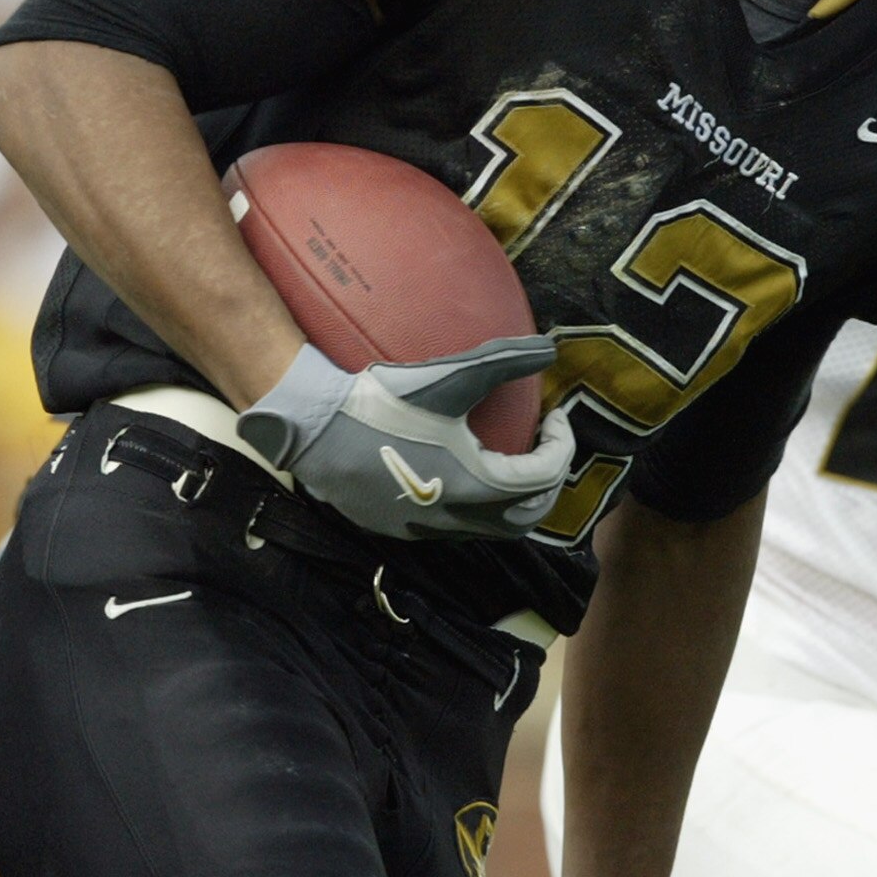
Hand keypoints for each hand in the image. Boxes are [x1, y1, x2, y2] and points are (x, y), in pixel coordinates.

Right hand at [237, 340, 575, 541]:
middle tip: (543, 448)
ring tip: (508, 460)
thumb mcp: (448, 378)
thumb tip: (548, 348)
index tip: (554, 417)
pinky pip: (454, 527)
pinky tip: (460, 470)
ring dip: (511, 500)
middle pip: (526, 517)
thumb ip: (503, 362)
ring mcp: (425, 528)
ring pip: (490, 529)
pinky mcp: (400, 527)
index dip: (561, 447)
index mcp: (477, 486)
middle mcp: (456, 518)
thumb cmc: (381, 403)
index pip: (544, 477)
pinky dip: (475, 507)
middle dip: (546, 484)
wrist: (315, 429)